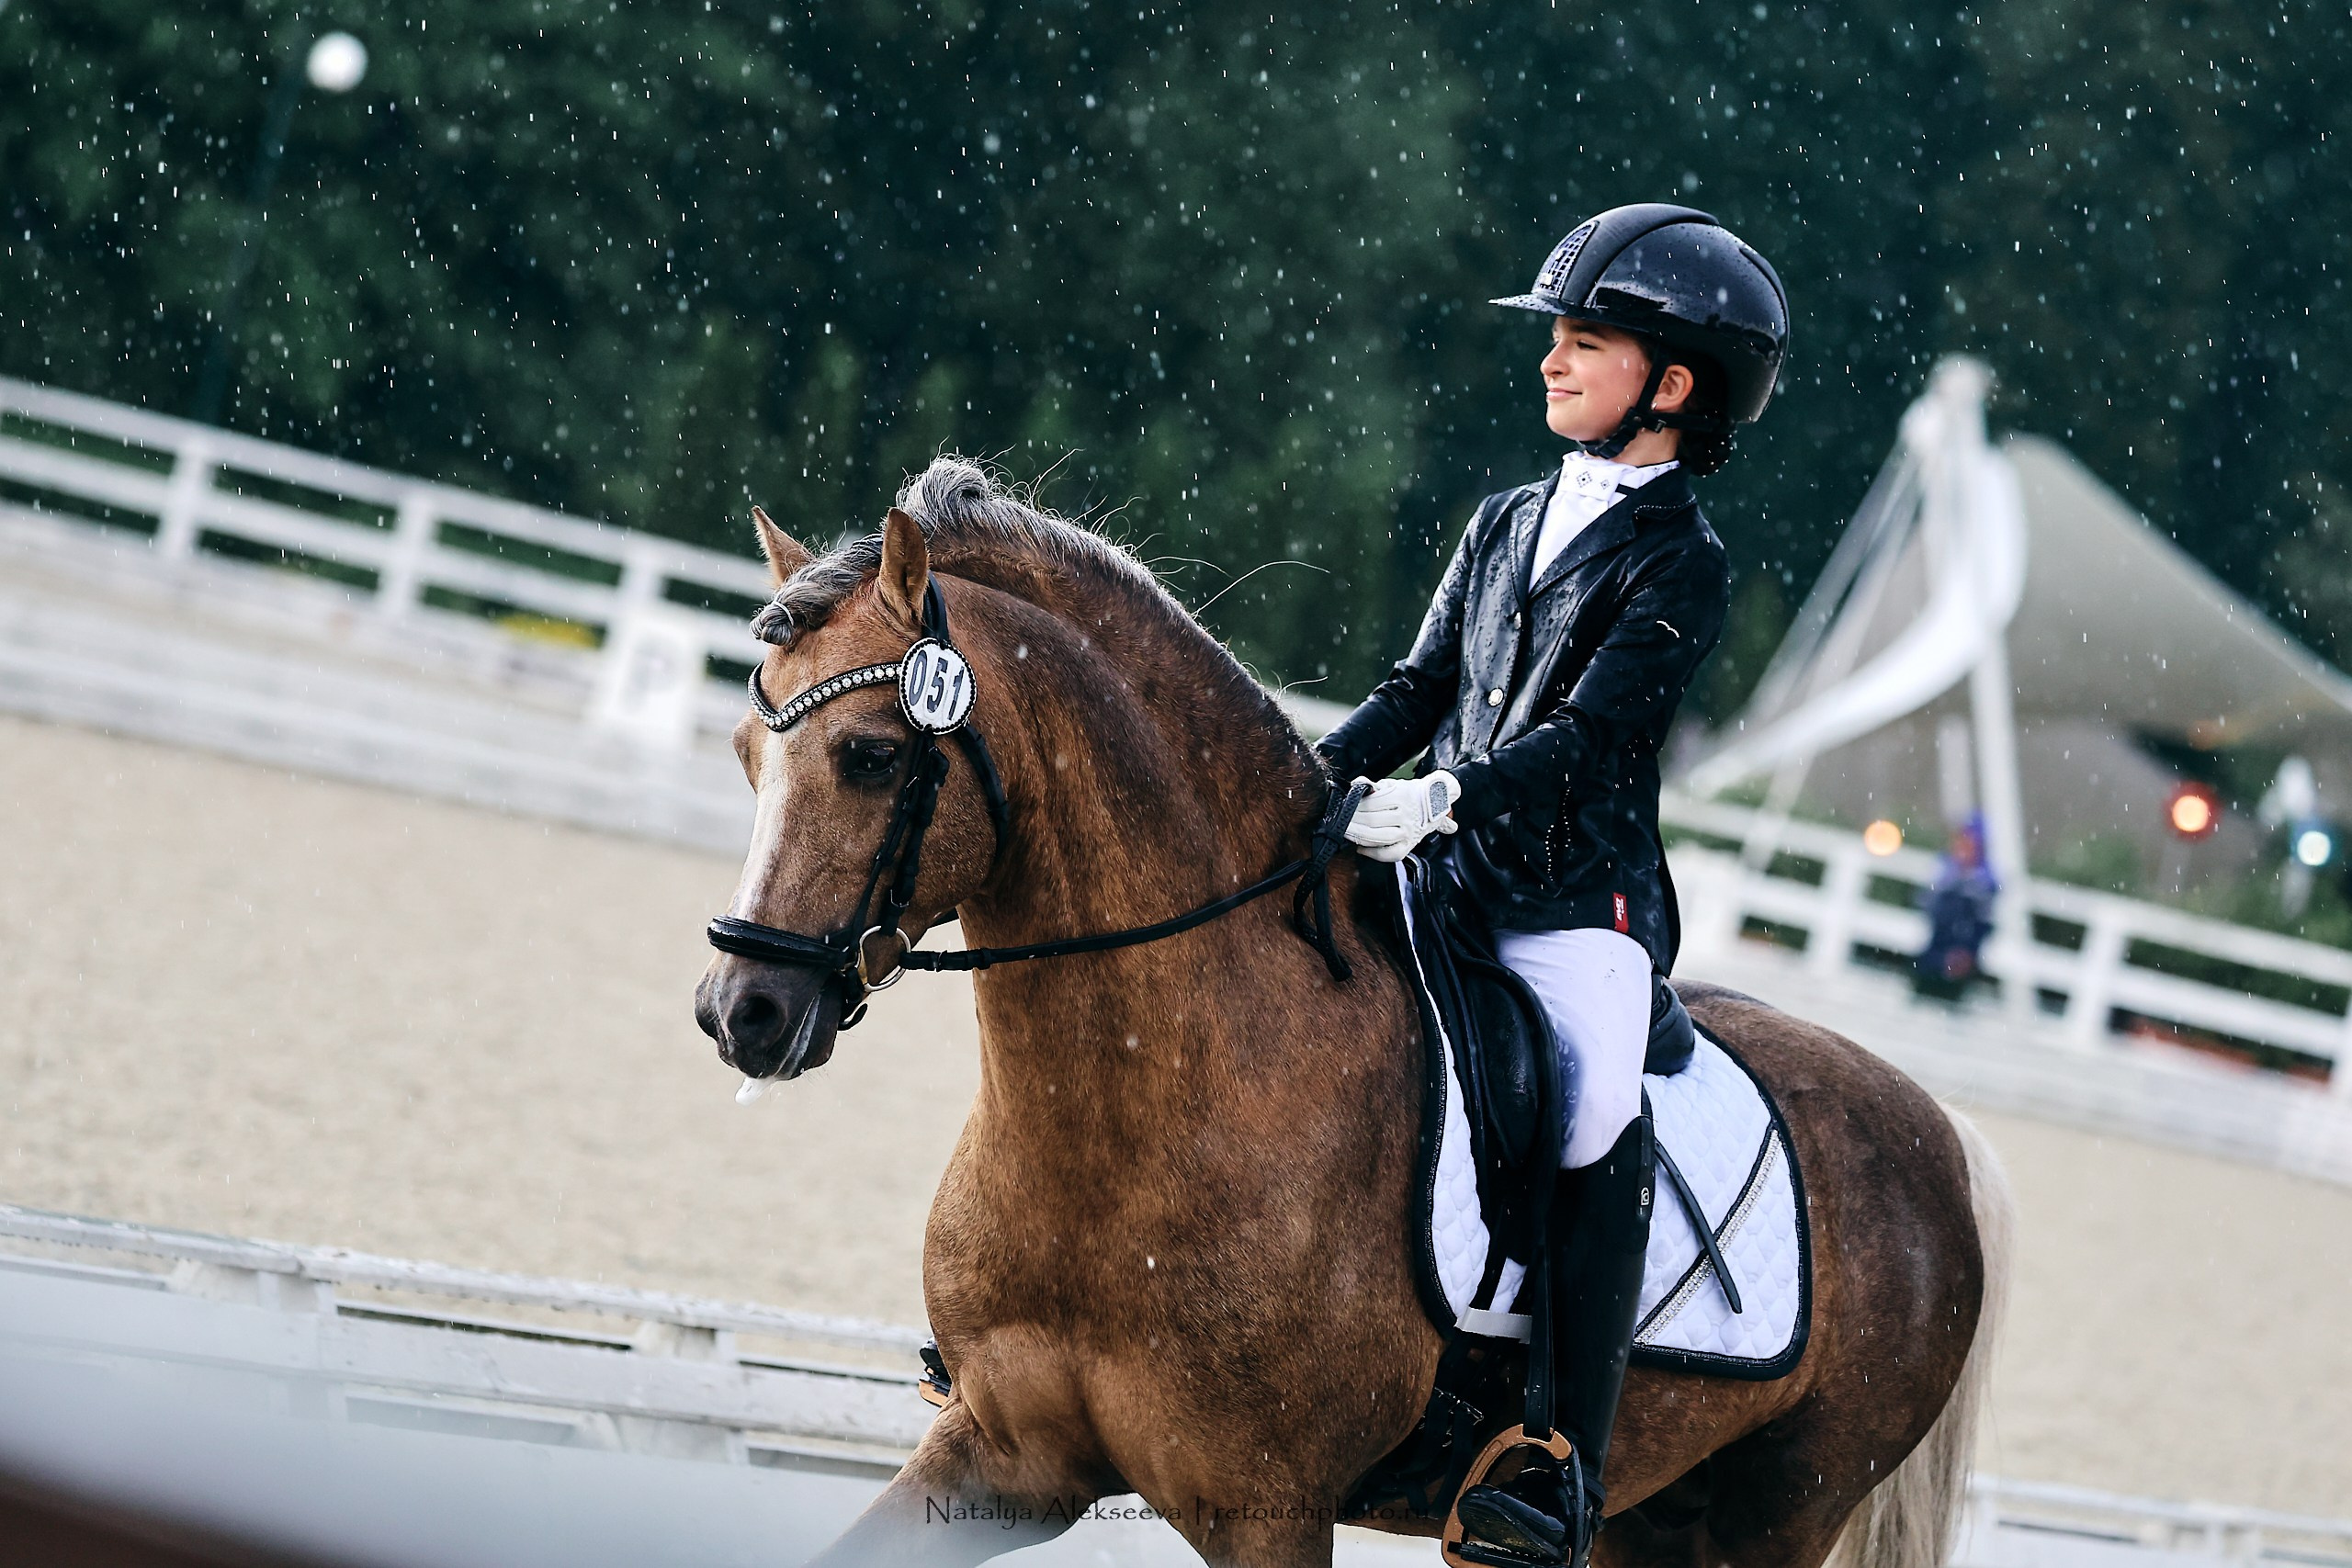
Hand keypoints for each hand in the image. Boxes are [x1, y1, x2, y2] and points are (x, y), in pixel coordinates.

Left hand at [1344, 771, 1460, 862]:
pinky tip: (1361, 848)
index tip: (1343, 808)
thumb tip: (1357, 783)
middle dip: (1352, 822)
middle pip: (1372, 821)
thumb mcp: (1392, 784)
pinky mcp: (1409, 845)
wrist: (1435, 803)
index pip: (1371, 804)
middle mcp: (1406, 815)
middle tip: (1339, 822)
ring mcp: (1408, 832)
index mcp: (1401, 796)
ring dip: (1358, 837)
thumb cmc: (1410, 794)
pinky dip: (1374, 853)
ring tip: (1346, 833)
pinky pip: (1390, 854)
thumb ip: (1373, 785)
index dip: (1354, 808)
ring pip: (1379, 838)